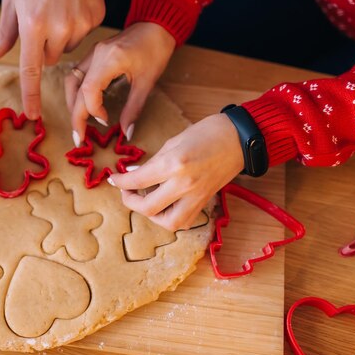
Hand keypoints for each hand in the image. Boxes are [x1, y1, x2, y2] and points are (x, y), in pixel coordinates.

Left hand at [0, 0, 104, 119]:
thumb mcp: (12, 1)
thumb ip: (4, 34)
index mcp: (33, 25)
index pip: (31, 70)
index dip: (31, 95)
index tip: (32, 115)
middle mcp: (58, 28)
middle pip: (50, 59)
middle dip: (44, 48)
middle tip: (43, 22)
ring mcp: (81, 23)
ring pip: (68, 49)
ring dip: (62, 38)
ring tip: (59, 10)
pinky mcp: (96, 17)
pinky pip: (85, 35)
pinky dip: (78, 25)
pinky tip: (74, 5)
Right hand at [65, 22, 174, 146]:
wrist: (157, 25)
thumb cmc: (156, 50)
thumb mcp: (147, 82)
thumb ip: (134, 109)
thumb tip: (125, 133)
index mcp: (110, 59)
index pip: (89, 91)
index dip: (93, 111)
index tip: (105, 122)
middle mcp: (96, 55)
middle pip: (75, 89)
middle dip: (76, 116)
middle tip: (79, 138)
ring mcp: (92, 53)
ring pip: (71, 81)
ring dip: (72, 104)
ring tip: (79, 123)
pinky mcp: (93, 54)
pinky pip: (77, 75)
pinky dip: (76, 92)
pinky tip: (84, 105)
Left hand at [108, 114, 243, 230]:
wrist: (240, 138)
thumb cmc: (207, 133)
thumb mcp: (173, 142)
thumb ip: (153, 162)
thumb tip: (134, 175)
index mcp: (173, 164)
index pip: (137, 181)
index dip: (120, 182)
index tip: (113, 179)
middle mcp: (183, 184)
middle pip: (147, 207)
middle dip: (130, 201)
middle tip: (126, 192)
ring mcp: (195, 196)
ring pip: (167, 222)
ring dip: (152, 216)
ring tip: (146, 202)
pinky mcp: (205, 202)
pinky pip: (184, 220)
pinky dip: (170, 217)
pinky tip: (165, 205)